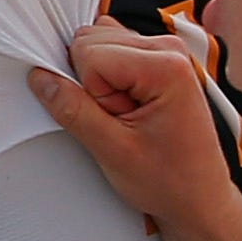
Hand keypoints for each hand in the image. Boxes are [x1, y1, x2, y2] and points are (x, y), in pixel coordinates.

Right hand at [29, 20, 241, 240]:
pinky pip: (112, 52)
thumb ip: (74, 111)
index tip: (111, 120)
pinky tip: (127, 108)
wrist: (200, 200)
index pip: (89, 52)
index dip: (87, 91)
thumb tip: (42, 79)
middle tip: (119, 120)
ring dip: (99, 81)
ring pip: (99, 43)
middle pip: (92, 40)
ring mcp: (165, 53)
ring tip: (126, 116)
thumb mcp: (113, 151)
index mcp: (166, 65)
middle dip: (91, 82)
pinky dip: (108, 79)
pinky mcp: (159, 61)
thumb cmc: (172, 181)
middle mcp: (169, 49)